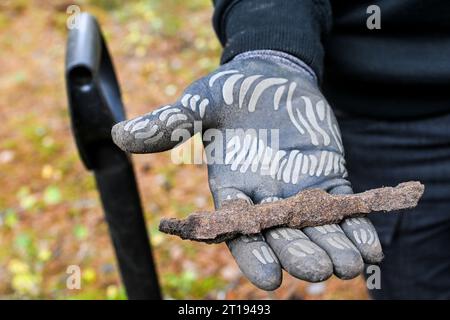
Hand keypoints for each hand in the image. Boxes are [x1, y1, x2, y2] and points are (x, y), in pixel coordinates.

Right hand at [111, 50, 382, 290]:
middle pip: (281, 235)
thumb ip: (167, 124)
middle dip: (297, 253)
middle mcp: (264, 196)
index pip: (238, 229)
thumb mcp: (198, 103)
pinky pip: (342, 206)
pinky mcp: (327, 176)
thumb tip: (119, 134)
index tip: (267, 276)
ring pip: (316, 227)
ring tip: (347, 265)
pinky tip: (368, 245)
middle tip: (314, 271)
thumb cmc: (230, 91)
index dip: (252, 252)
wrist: (270, 77)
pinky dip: (355, 225)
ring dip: (332, 247)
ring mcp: (298, 189)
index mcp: (231, 187)